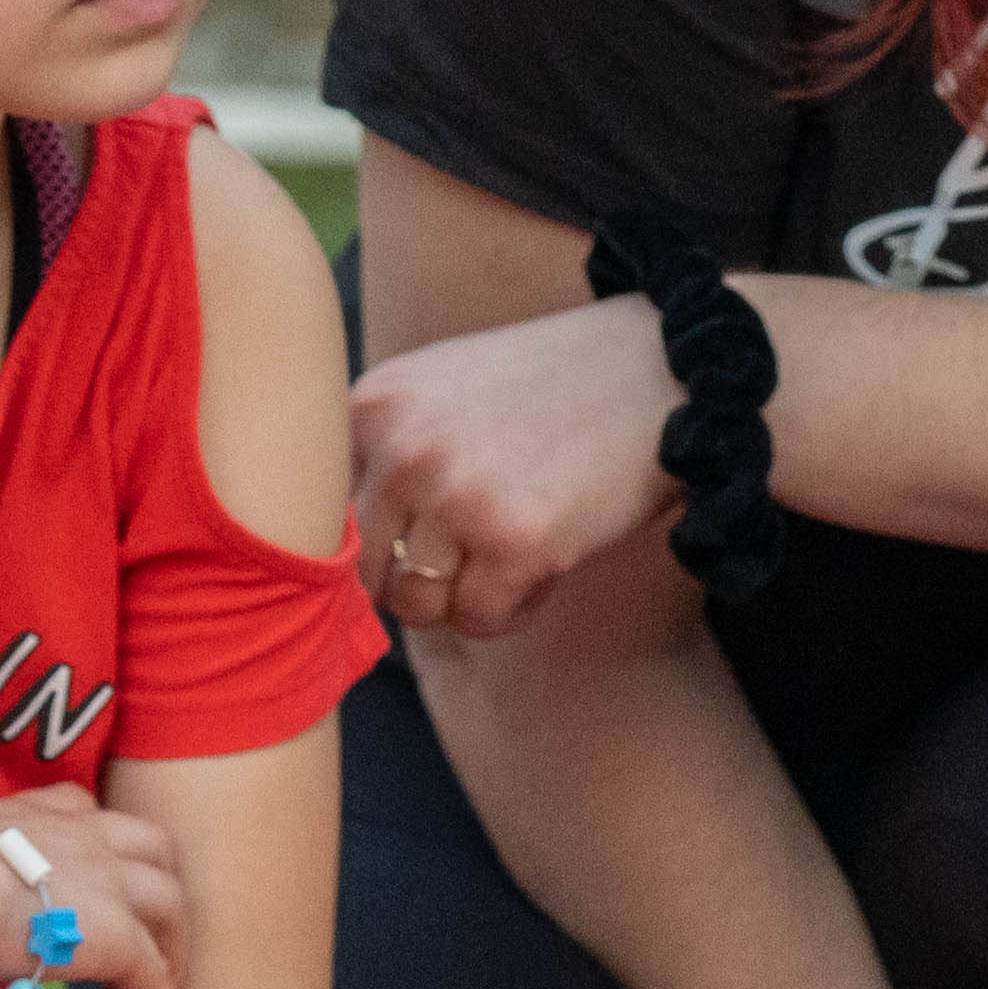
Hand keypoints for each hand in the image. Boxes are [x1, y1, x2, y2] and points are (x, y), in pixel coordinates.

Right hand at [0, 796, 181, 988]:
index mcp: (36, 813)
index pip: (84, 809)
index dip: (97, 838)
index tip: (95, 863)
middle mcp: (82, 834)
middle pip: (149, 847)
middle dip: (156, 880)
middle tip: (151, 922)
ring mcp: (108, 882)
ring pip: (168, 904)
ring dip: (171, 940)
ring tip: (166, 980)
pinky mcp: (118, 935)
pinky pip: (152, 975)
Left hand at [345, 295, 672, 642]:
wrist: (665, 369)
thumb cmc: (553, 388)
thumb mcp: (442, 389)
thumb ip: (384, 451)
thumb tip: (334, 564)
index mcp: (374, 403)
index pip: (322, 513)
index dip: (369, 542)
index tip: (413, 540)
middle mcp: (403, 447)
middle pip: (363, 569)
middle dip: (415, 579)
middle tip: (471, 559)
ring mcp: (457, 495)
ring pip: (416, 602)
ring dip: (462, 599)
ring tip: (508, 560)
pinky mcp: (516, 542)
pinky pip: (478, 619)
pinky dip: (510, 610)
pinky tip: (545, 567)